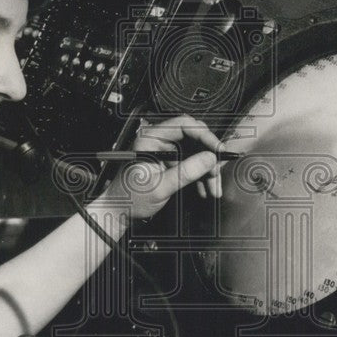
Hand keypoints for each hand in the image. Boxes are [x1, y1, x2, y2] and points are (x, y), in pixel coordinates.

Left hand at [101, 115, 225, 220]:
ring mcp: (166, 152)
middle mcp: (159, 141)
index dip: (204, 135)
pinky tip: (206, 188)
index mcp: (151, 138)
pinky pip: (192, 164)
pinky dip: (201, 176)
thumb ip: (185, 172)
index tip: (217, 149)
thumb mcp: (160, 186)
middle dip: (208, 156)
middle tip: (217, 170)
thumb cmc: (129, 198)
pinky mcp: (171, 163)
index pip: (183, 125)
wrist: (120, 211)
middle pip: (194, 138)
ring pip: (197, 153)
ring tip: (213, 186)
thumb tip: (208, 159)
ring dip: (208, 170)